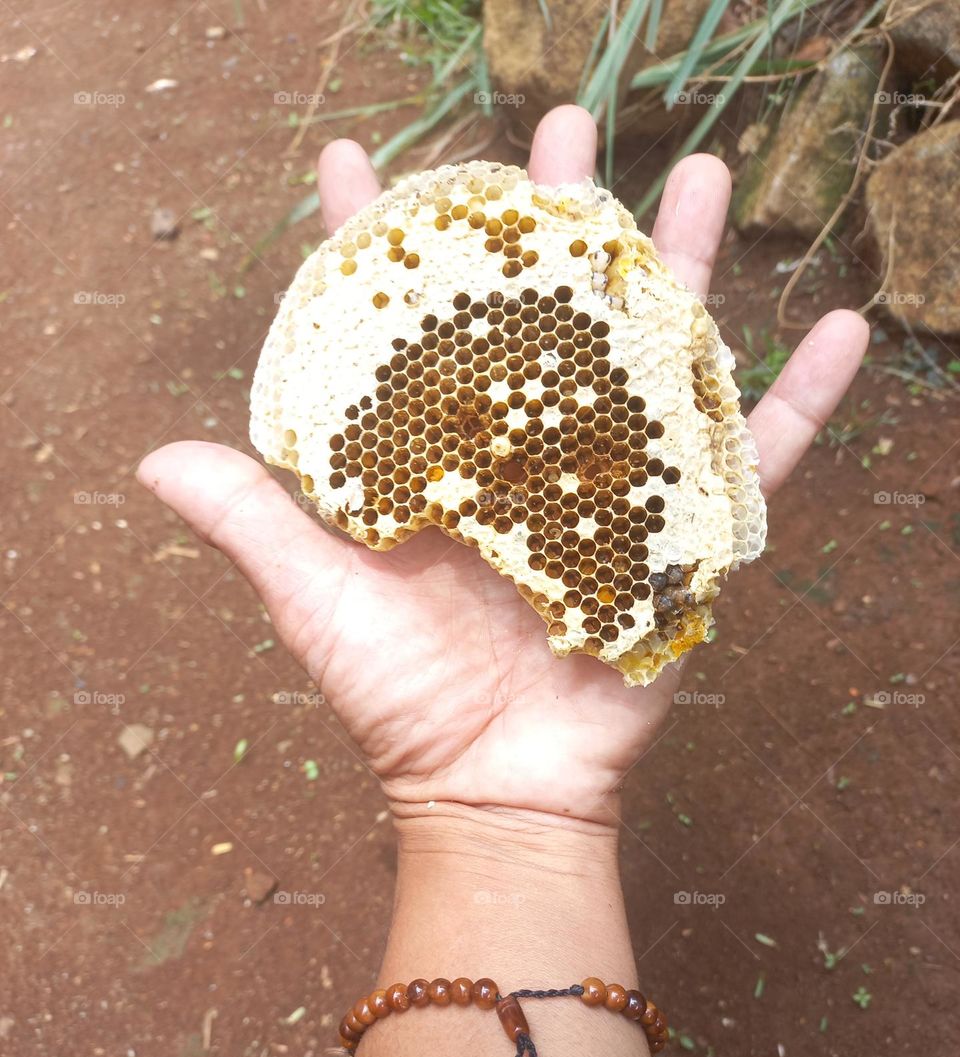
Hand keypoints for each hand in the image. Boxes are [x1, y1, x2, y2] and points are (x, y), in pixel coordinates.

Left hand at [138, 106, 867, 828]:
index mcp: (437, 457)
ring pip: (651, 357)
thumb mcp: (317, 604)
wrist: (492, 787)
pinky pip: (753, 461)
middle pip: (543, 313)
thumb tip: (152, 458)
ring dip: (682, 268)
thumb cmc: (398, 701)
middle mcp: (521, 454)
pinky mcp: (676, 536)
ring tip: (707, 177)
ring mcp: (606, 486)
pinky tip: (839, 327)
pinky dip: (799, 401)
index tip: (363, 165)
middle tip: (561, 135)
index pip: (408, 330)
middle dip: (552, 222)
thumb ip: (251, 525)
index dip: (382, 247)